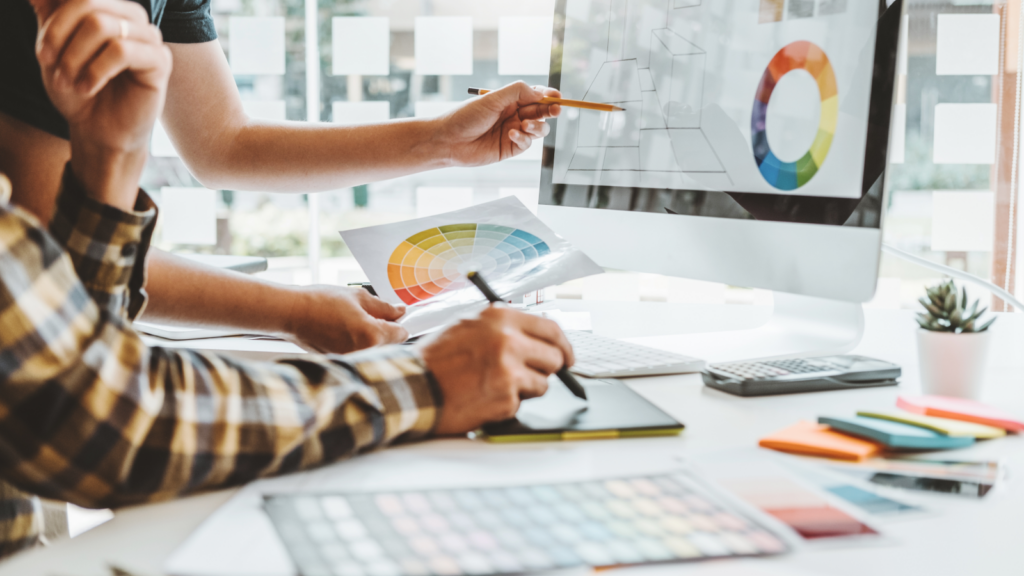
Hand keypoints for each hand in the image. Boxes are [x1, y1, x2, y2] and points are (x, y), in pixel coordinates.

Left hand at [31, 0, 171, 209]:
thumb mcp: (55, 49)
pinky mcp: (160, 61)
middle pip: (88, 4)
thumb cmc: (79, 91)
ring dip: (75, 57)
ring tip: (70, 82)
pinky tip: (88, 88)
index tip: (43, 55)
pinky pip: (122, 50)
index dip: (54, 23)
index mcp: (109, 8)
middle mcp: (131, 17)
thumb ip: (49, 15)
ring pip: (102, 25)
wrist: (99, 131)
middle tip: (51, 67)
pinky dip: (96, 71)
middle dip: (60, 37)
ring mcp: (149, 37)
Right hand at [283, 286, 407, 353]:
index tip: (395, 316)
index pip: (402, 334)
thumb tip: (400, 311)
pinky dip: (356, 345)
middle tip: (370, 316)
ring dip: (371, 339)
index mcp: (372, 335)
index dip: (399, 322)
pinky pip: (358, 354)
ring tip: (352, 323)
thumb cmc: (319, 302)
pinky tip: (343, 332)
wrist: (291, 313)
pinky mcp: (340, 362)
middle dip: (385, 331)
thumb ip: (384, 307)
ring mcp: (351, 360)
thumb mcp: (358, 297)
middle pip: (390, 344)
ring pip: (374, 350)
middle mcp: (363, 352)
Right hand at [422, 306, 574, 434]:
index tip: (567, 357)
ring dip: (525, 389)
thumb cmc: (435, 359)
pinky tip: (483, 397)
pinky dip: (506, 404)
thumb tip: (537, 339)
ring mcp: (509, 368)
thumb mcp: (468, 326)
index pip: (551, 328)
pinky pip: (521, 402)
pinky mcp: (505, 396)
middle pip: (554, 357)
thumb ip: (503, 327)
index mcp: (501, 317)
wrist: (412, 386)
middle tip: (530, 377)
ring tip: (494, 385)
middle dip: (545, 370)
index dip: (563, 345)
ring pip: (542, 383)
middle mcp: (508, 339)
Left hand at [437, 81, 560, 166]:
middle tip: (555, 110)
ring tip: (525, 125)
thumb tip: (541, 94)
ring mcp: (513, 132)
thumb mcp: (493, 98)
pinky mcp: (509, 149)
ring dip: (537, 126)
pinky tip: (512, 134)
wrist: (448, 140)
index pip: (535, 96)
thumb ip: (518, 92)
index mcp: (509, 100)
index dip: (548, 96)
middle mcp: (513, 115)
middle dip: (549, 110)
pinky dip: (523, 138)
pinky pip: (526, 143)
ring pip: (537, 129)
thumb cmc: (466, 116)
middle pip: (540, 112)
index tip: (556, 96)